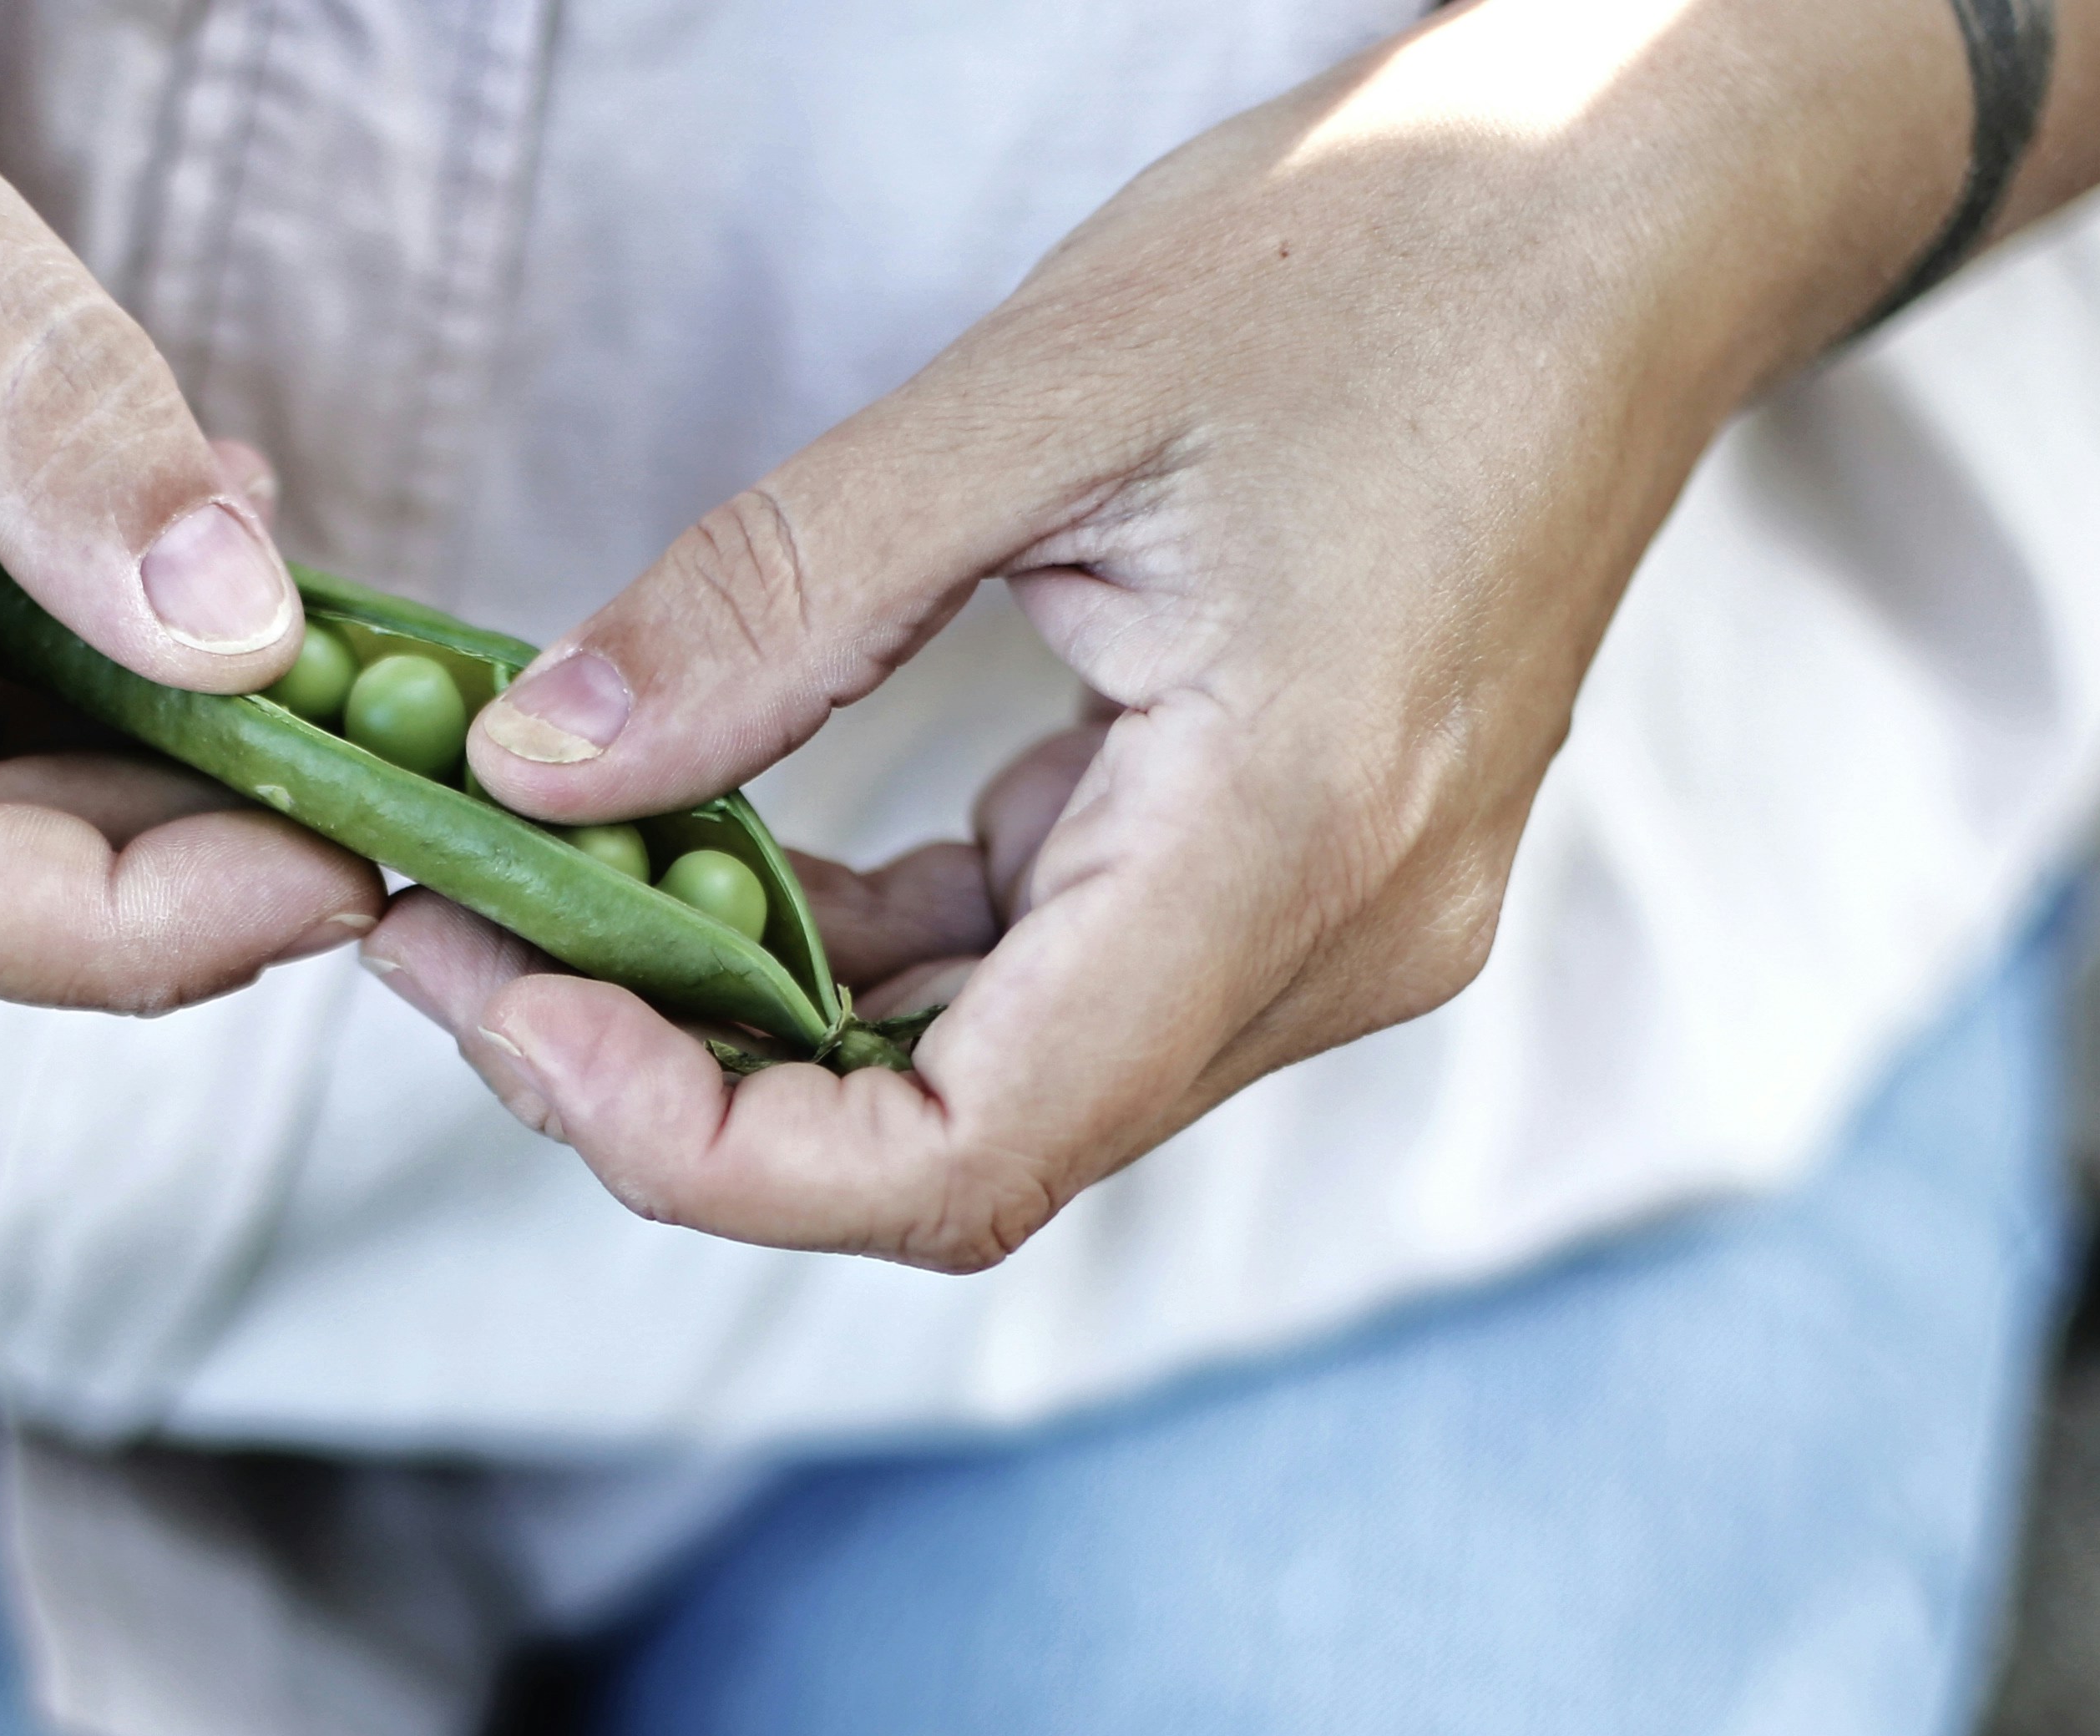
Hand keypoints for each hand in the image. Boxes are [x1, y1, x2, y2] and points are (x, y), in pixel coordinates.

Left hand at [376, 0, 2099, 1270]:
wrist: (1639, 211)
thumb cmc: (1393, 254)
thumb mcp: (1042, 393)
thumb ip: (778, 600)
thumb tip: (536, 762)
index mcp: (1288, 844)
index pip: (962, 1158)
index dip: (707, 1149)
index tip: (511, 1014)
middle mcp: (1332, 947)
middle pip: (959, 1158)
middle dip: (685, 1091)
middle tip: (460, 949)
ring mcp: (1330, 936)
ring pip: (994, 1090)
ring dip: (766, 1033)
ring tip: (546, 901)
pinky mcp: (1300, 886)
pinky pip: (1050, 991)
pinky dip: (877, 956)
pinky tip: (733, 861)